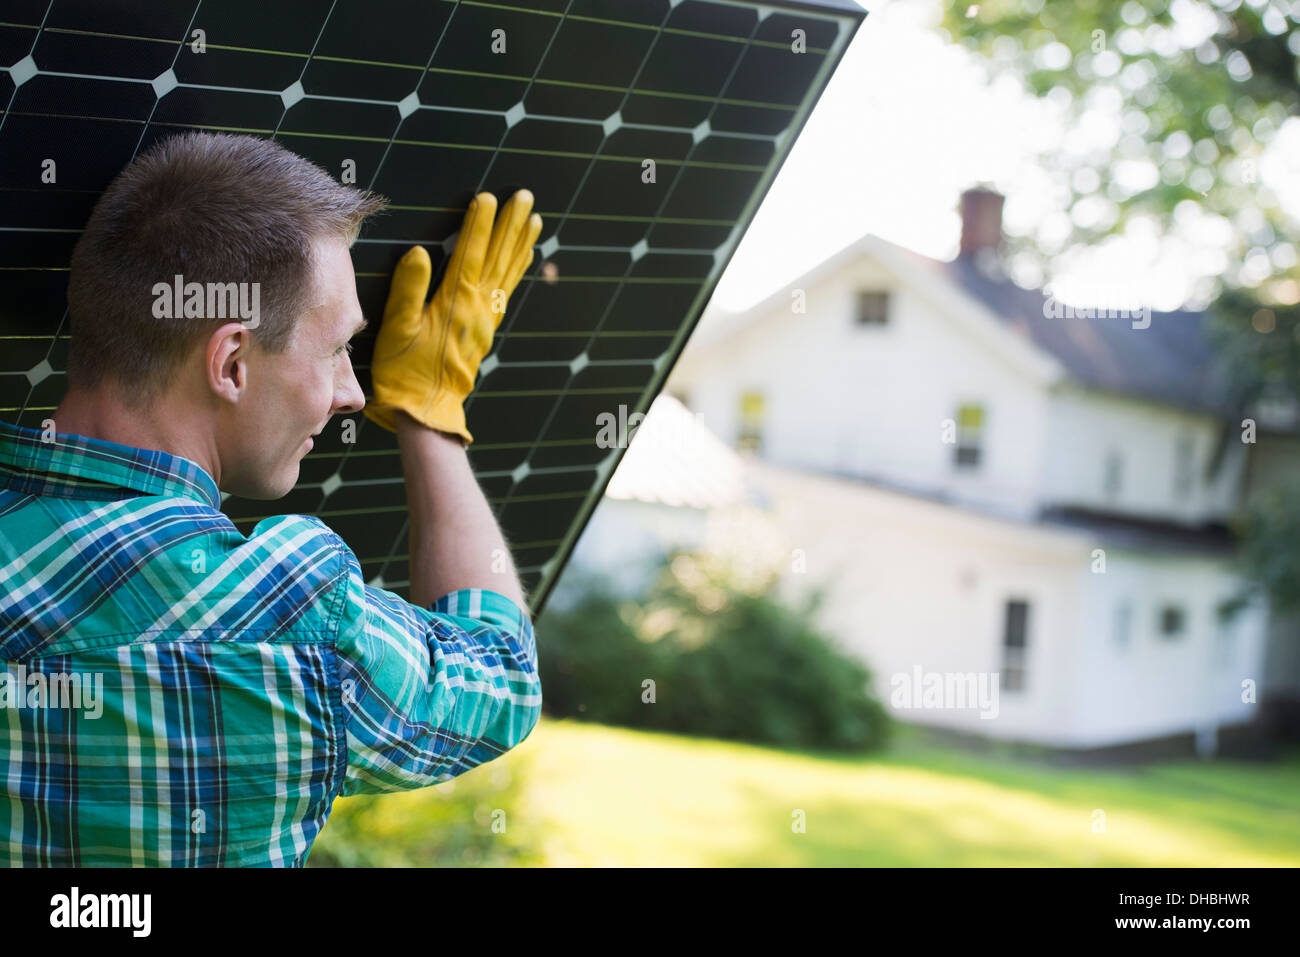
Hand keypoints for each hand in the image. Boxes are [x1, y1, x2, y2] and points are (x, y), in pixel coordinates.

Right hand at [363, 189, 542, 443]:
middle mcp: (478, 308)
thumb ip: (409, 289)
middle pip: (498, 257)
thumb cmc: (405, 371)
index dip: (479, 223)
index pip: (471, 253)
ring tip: (534, 218)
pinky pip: (507, 290)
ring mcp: (485, 319)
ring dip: (521, 242)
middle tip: (525, 196)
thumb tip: (419, 251)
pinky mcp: (486, 329)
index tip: (488, 197)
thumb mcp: (398, 329)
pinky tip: (525, 256)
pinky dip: (517, 269)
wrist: (427, 410)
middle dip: (510, 224)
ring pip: (508, 272)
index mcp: (455, 303)